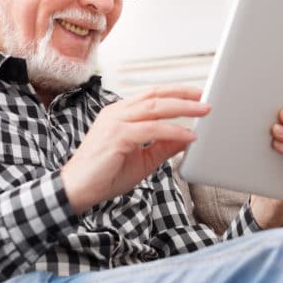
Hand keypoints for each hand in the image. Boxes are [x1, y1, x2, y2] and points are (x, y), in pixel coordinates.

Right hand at [61, 86, 209, 212]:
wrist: (78, 190)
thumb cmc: (104, 175)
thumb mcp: (143, 160)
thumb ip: (163, 146)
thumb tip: (187, 137)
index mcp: (119, 114)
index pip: (151, 96)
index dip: (175, 92)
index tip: (196, 95)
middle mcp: (116, 113)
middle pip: (155, 96)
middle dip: (183, 95)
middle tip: (205, 98)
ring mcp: (115, 122)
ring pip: (155, 108)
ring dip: (183, 108)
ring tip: (202, 111)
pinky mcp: (116, 136)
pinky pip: (151, 130)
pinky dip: (172, 131)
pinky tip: (188, 135)